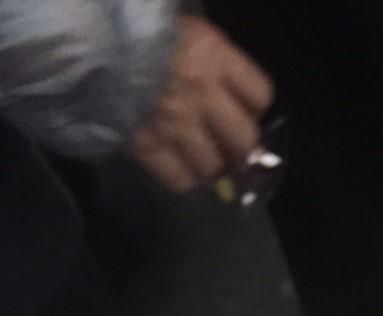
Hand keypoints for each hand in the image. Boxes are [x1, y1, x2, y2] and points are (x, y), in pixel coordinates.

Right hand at [129, 16, 272, 193]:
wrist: (82, 41)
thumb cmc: (134, 29)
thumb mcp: (180, 30)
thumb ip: (209, 59)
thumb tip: (230, 94)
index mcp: (213, 55)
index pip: (260, 95)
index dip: (254, 109)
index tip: (243, 112)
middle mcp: (202, 93)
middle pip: (244, 140)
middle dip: (239, 149)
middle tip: (228, 150)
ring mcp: (176, 123)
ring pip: (212, 166)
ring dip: (208, 167)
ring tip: (198, 160)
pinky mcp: (147, 146)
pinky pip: (179, 180)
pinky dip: (182, 180)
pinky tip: (176, 169)